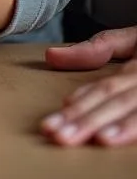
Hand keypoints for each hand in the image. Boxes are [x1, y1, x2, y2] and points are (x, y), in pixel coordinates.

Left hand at [41, 27, 136, 145]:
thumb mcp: (134, 40)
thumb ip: (98, 48)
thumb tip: (51, 56)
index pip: (105, 86)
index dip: (81, 102)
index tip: (54, 117)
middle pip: (117, 99)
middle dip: (87, 119)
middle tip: (59, 135)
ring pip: (136, 109)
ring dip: (115, 127)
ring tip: (94, 138)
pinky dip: (135, 127)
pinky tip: (118, 138)